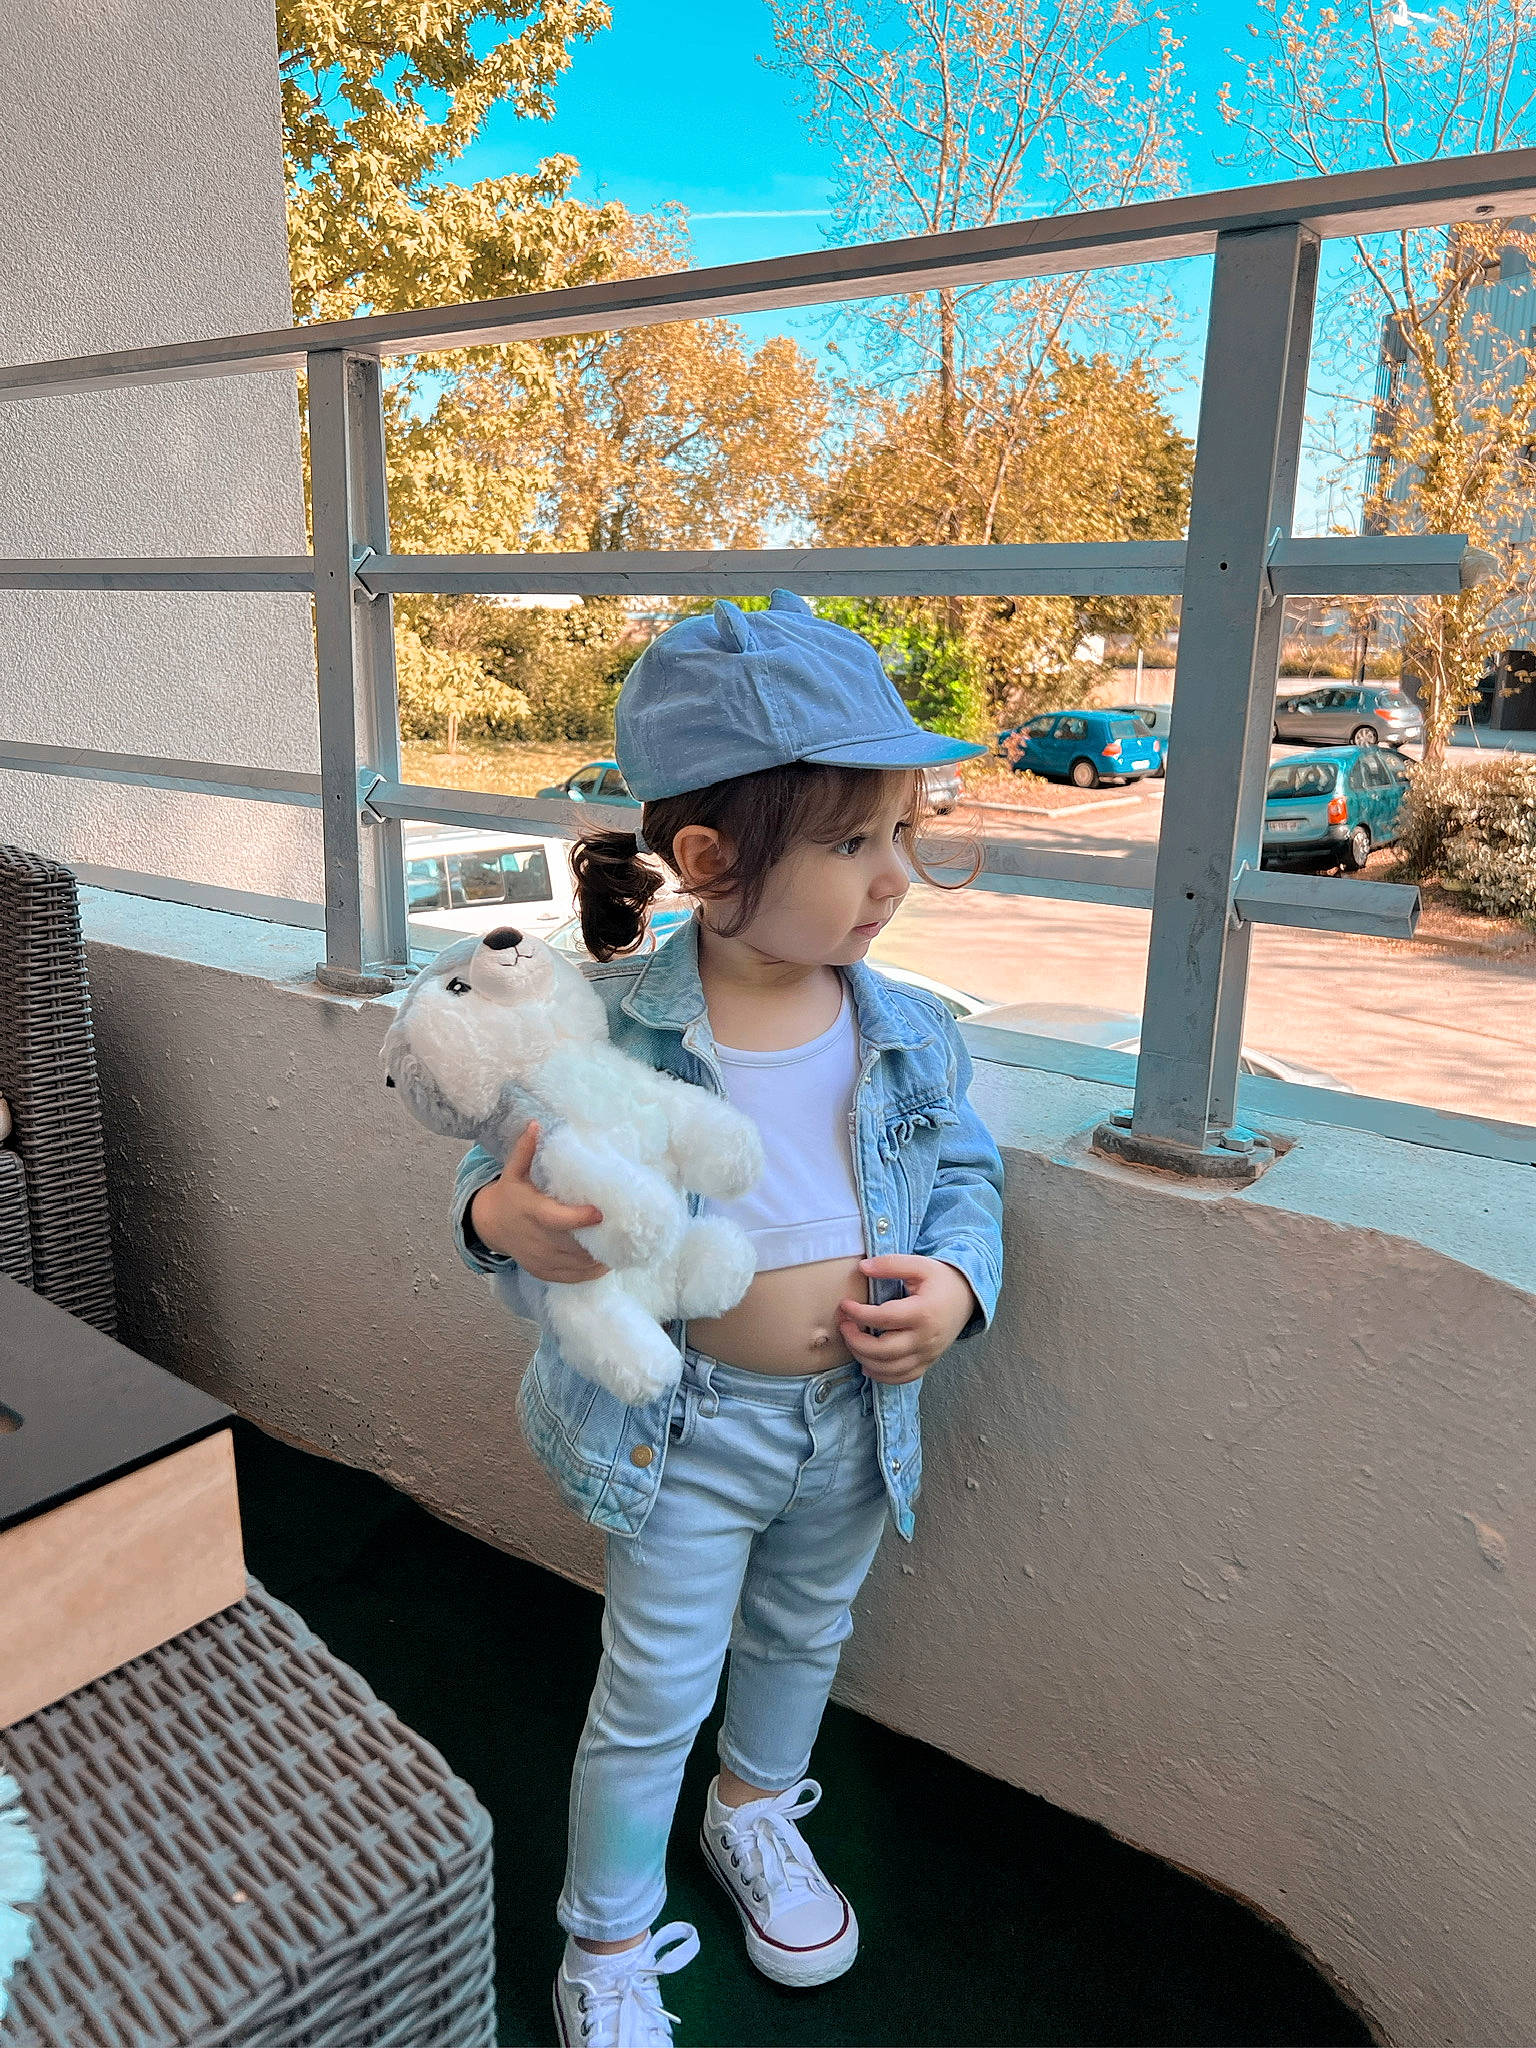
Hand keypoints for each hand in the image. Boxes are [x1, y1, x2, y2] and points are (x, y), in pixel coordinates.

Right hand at [468, 1123, 608, 1283]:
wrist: (490, 1226)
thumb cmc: (510, 1195)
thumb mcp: (513, 1173)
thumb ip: (525, 1151)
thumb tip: (535, 1124)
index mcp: (532, 1212)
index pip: (556, 1219)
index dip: (578, 1218)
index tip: (600, 1213)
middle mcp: (536, 1239)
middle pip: (573, 1245)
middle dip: (599, 1240)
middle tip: (626, 1230)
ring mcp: (540, 1259)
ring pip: (576, 1263)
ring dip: (600, 1257)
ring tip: (623, 1245)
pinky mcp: (544, 1271)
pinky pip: (573, 1277)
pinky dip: (592, 1271)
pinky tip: (608, 1261)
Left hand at [837, 1255, 977, 1384]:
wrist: (968, 1297)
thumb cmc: (941, 1280)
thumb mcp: (919, 1264)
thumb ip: (891, 1264)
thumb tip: (862, 1268)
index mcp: (923, 1312)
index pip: (883, 1318)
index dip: (858, 1313)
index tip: (845, 1305)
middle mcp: (926, 1338)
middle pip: (883, 1350)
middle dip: (856, 1341)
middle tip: (844, 1325)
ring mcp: (928, 1354)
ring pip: (889, 1369)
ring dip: (863, 1358)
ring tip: (852, 1341)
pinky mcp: (928, 1362)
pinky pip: (902, 1378)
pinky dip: (881, 1375)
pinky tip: (867, 1363)